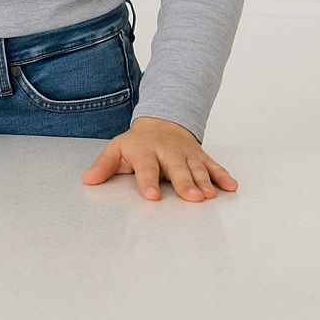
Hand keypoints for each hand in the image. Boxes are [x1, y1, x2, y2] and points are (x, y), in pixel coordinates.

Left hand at [81, 116, 238, 201]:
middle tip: (192, 198)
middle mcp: (168, 152)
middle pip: (177, 169)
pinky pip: (213, 166)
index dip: (149, 182)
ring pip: (197, 168)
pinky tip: (231, 186)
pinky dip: (223, 175)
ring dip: (205, 182)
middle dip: (185, 183)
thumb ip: (104, 166)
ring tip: (210, 196)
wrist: (161, 121)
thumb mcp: (117, 150)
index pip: (146, 167)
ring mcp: (186, 154)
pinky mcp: (200, 156)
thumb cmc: (137, 143)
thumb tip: (88, 180)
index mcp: (145, 151)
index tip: (152, 196)